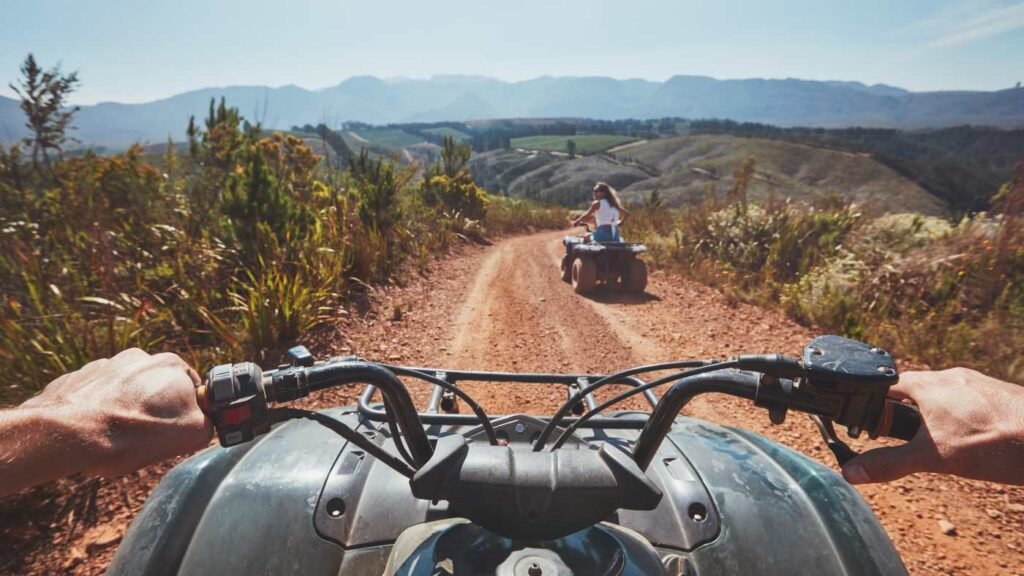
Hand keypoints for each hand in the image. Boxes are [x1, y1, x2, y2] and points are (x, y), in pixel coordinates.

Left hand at [21, 348, 212, 476]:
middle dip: (154, 410)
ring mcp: (106, 365)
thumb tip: (205, 422)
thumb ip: (208, 422)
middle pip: (157, 388)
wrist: (71, 434)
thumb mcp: (192, 435)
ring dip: (125, 409)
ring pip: (125, 392)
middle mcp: (140, 358)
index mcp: (172, 365)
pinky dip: (98, 411)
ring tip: (116, 438)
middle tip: (147, 437)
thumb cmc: (133, 434)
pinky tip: (95, 432)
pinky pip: (97, 396)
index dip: (185, 414)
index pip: (191, 390)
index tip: (174, 431)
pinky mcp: (78, 378)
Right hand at [842, 368, 1023, 484]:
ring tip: (941, 444)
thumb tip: (851, 472)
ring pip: (944, 397)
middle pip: (916, 391)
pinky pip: (969, 402)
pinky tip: (972, 440)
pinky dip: (962, 419)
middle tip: (908, 441)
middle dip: (907, 415)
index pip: (888, 385)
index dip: (875, 404)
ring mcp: (978, 384)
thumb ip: (890, 463)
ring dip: (935, 417)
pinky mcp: (998, 395)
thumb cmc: (992, 443)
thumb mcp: (933, 458)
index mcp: (928, 385)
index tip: (870, 425)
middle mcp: (952, 378)